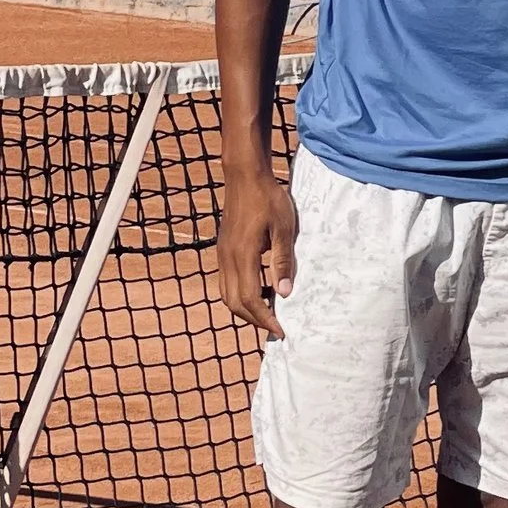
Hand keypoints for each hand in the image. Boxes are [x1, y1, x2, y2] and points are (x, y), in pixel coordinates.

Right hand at [218, 166, 299, 340]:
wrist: (244, 176)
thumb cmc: (268, 198)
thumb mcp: (283, 228)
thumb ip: (283, 261)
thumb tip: (284, 293)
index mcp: (243, 255)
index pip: (251, 299)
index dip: (265, 319)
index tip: (281, 331)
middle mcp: (228, 259)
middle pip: (235, 303)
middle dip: (254, 320)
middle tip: (275, 327)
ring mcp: (222, 254)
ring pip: (227, 295)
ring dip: (245, 309)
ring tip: (268, 313)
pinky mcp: (223, 249)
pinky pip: (226, 282)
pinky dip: (240, 294)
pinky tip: (259, 289)